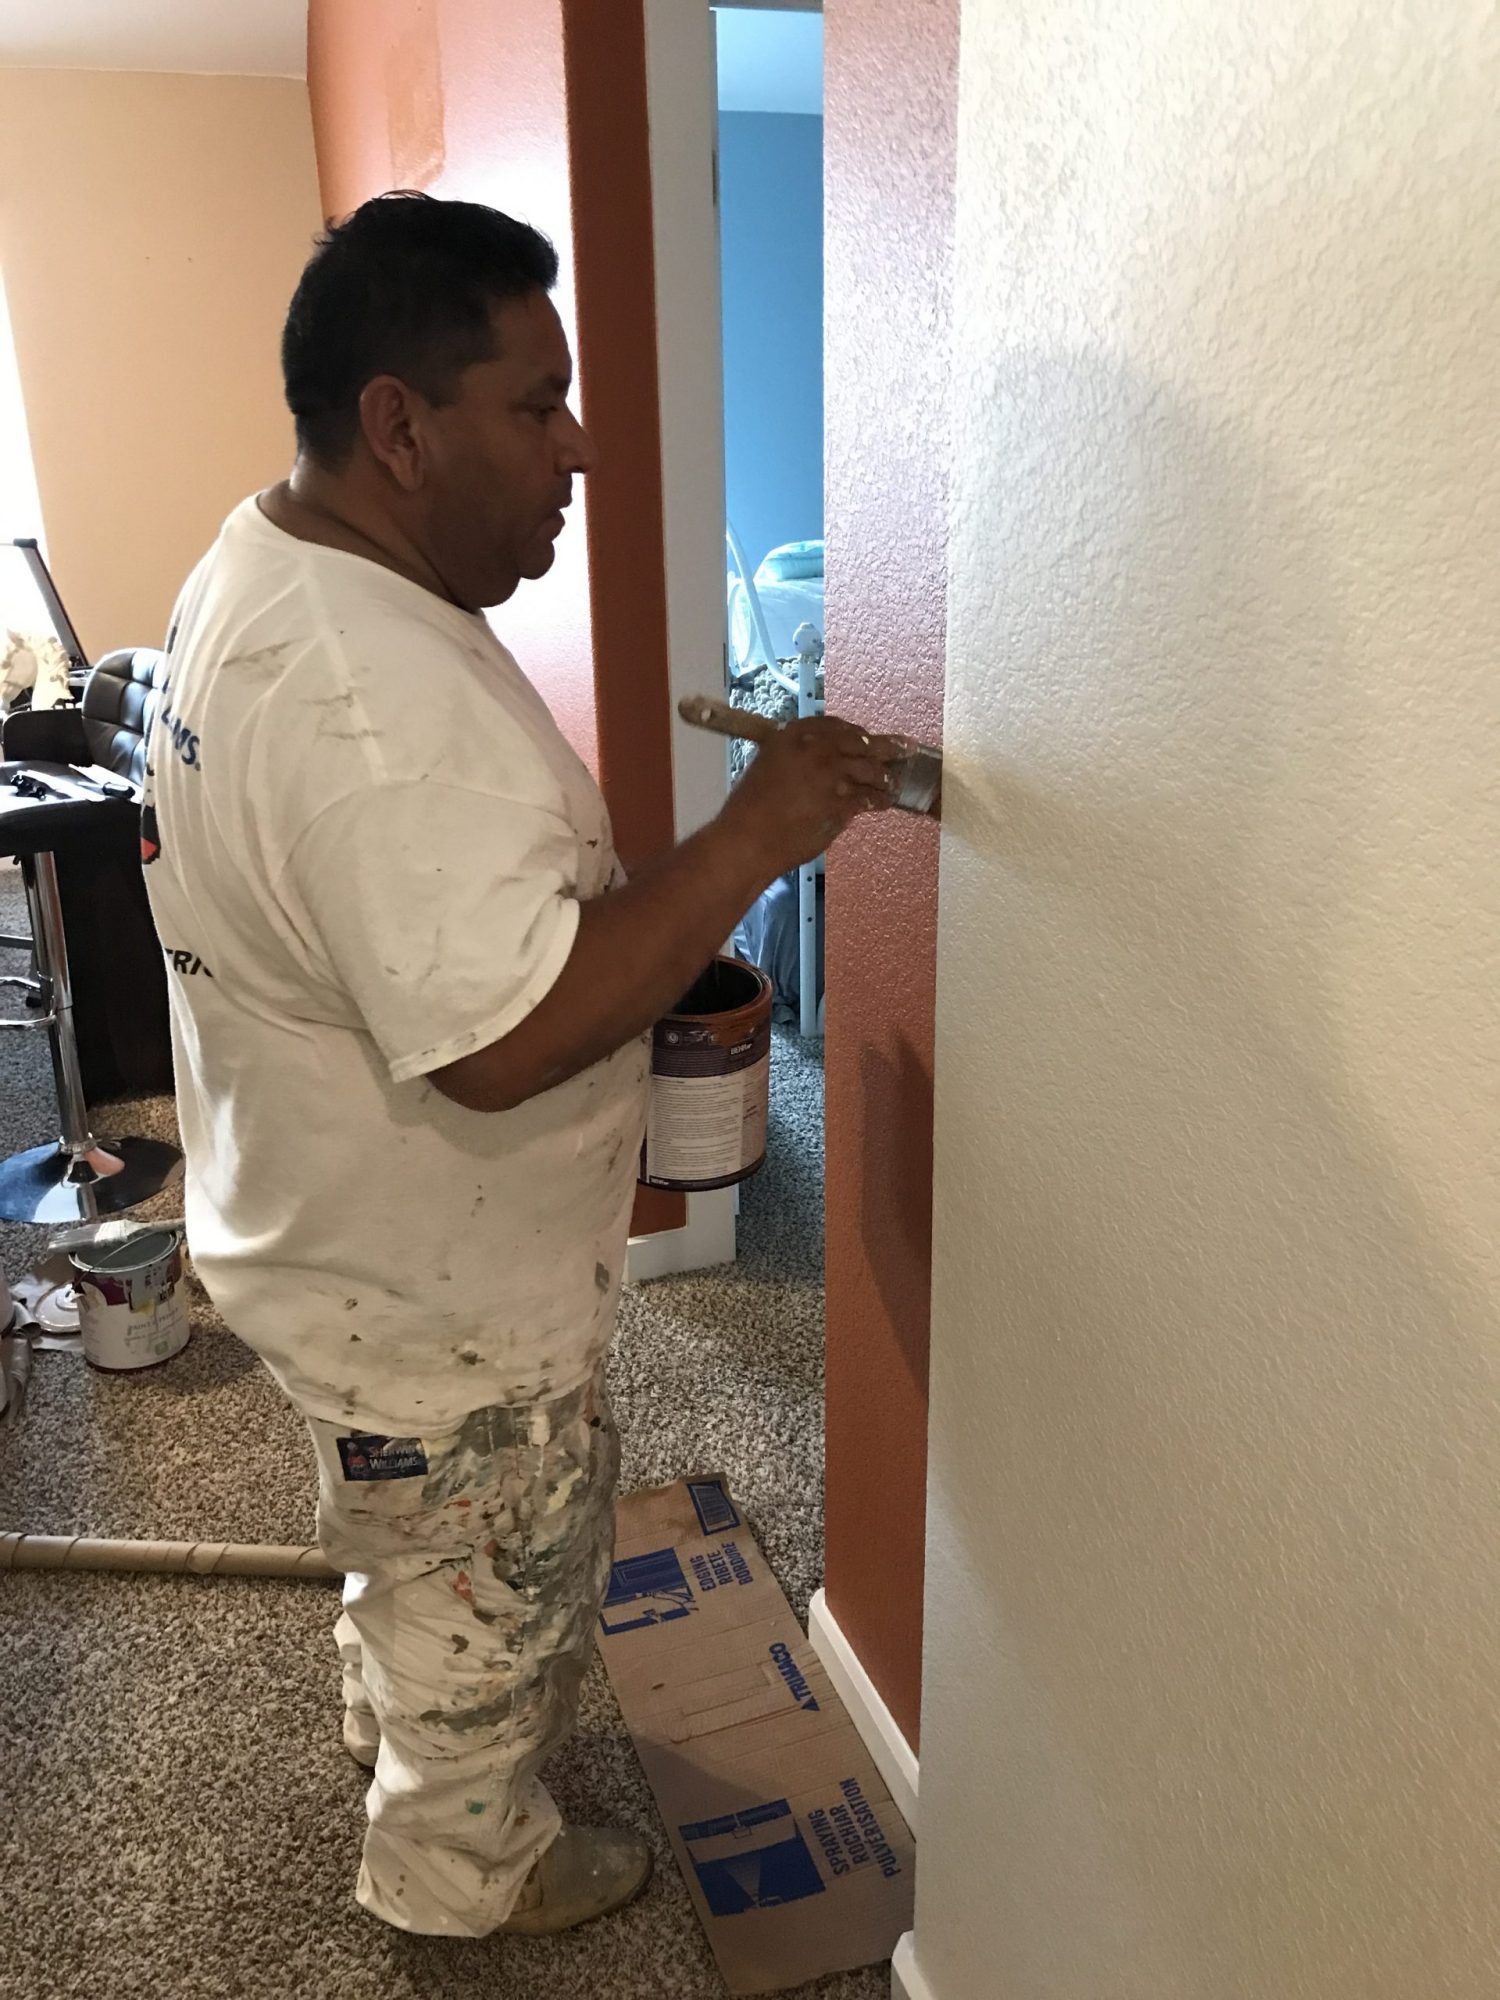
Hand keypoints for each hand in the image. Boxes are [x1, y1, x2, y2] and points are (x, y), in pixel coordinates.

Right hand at [719, 713, 904, 875]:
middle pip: (862, 743)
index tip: (867, 736)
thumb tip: (820, 758)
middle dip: (887, 746)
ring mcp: (833, 776)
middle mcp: (817, 750)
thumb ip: (796, 756)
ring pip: (871, 771)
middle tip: (905, 748)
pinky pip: (869, 799)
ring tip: (893, 782)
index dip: (857, 732)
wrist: (749, 838)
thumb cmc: (750, 807)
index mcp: (795, 736)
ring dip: (885, 777)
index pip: (837, 726)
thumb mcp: (767, 765)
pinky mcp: (842, 803)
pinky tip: (884, 802)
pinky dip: (880, 800)